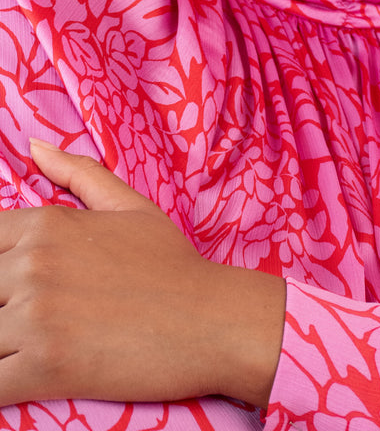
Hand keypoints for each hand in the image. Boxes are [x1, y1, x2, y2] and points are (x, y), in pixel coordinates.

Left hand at [0, 141, 284, 406]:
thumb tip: (34, 146)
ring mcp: (37, 316)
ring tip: (24, 349)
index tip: (12, 290)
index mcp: (46, 226)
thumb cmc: (173, 264)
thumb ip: (77, 173)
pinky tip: (18, 380)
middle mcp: (33, 265)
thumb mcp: (129, 206)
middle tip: (24, 324)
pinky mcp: (46, 367)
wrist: (213, 319)